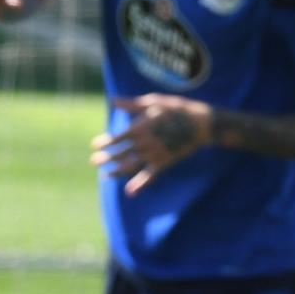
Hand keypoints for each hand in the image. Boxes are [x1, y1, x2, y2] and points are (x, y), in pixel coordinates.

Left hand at [92, 94, 214, 194]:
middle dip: (105, 158)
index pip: (116, 138)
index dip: (104, 143)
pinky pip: (149, 176)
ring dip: (116, 171)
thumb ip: (131, 105)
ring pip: (130, 166)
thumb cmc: (176, 109)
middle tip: (93, 161)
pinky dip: (139, 185)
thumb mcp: (153, 102)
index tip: (95, 145)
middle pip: (120, 154)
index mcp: (140, 128)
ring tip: (105, 174)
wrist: (201, 123)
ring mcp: (154, 155)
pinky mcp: (164, 163)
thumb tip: (112, 100)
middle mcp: (145, 143)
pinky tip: (129, 192)